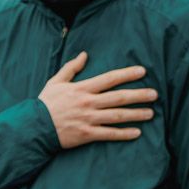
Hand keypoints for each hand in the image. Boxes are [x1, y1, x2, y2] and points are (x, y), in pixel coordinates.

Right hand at [38, 52, 157, 148]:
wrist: (34, 127)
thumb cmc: (46, 104)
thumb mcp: (56, 81)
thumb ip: (71, 68)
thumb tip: (84, 54)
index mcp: (82, 88)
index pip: (110, 78)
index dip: (127, 74)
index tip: (142, 71)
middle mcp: (88, 103)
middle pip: (119, 97)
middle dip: (139, 95)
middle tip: (155, 94)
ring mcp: (89, 119)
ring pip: (117, 116)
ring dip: (136, 114)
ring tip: (151, 113)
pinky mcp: (87, 134)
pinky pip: (109, 134)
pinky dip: (124, 134)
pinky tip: (137, 132)